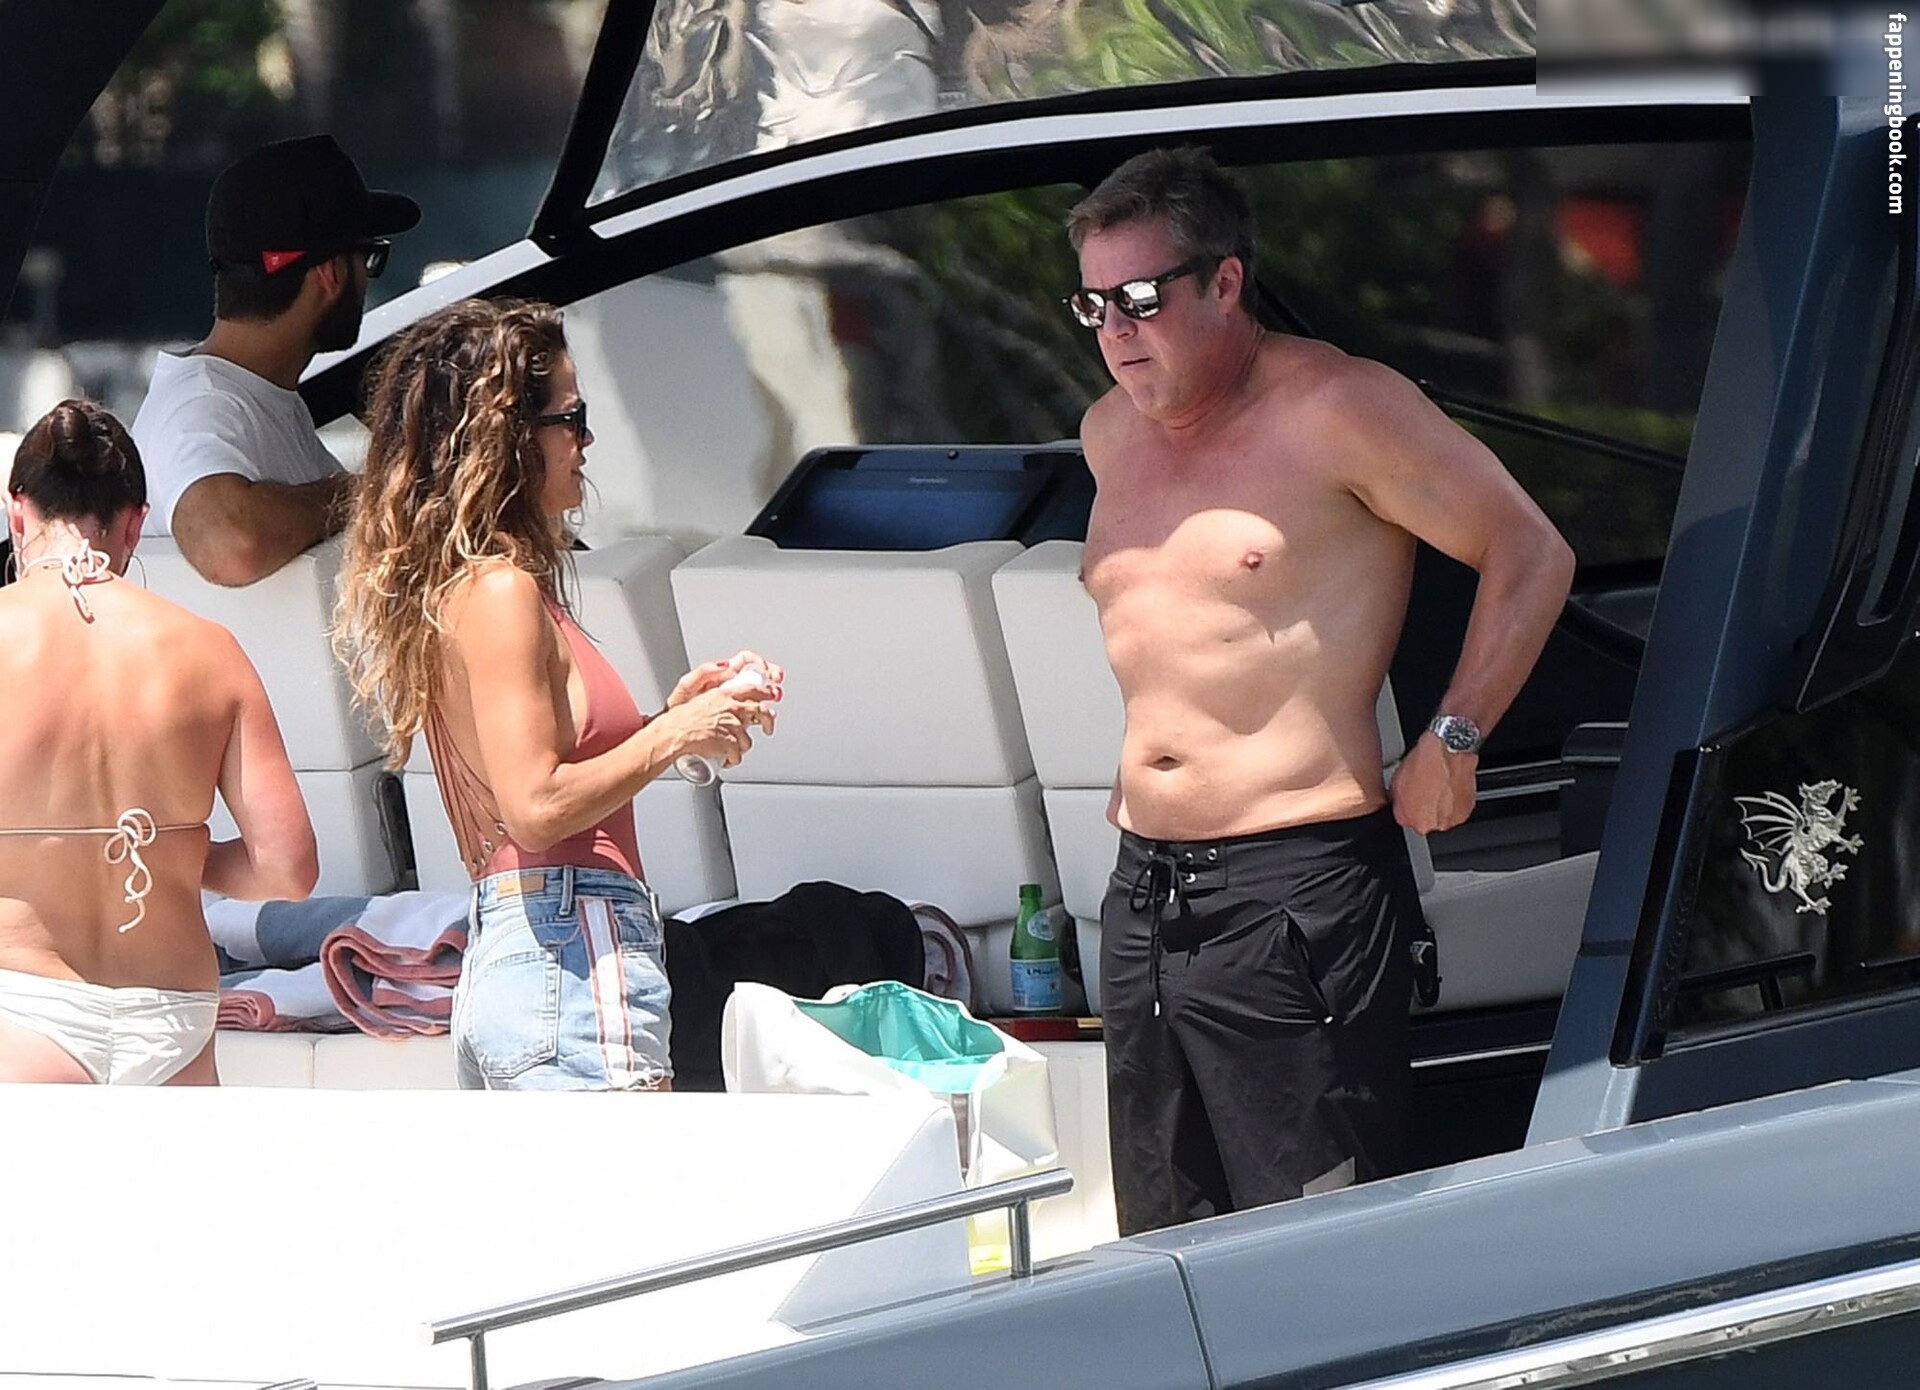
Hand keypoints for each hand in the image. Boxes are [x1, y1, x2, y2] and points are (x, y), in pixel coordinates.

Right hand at [656, 678, 778, 767]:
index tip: (773, 697)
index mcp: (726, 694)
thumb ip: (717, 687)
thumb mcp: (699, 692)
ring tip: (730, 748)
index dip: (768, 694)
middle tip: (768, 728)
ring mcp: (733, 726)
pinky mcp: (730, 744)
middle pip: (763, 713)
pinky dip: (732, 759)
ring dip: (741, 746)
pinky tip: (725, 758)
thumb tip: (730, 676)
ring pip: (748, 739)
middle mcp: (733, 708)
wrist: (674, 733)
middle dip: (768, 723)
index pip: (756, 690)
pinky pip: (738, 755)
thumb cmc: (682, 716)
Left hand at [665, 650, 785, 707]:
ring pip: (759, 696)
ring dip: (770, 696)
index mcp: (722, 675)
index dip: (758, 662)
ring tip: (774, 700)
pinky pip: (754, 713)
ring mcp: (735, 702)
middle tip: (777, 683)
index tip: (766, 669)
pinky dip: (763, 714)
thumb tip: (724, 665)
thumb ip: (704, 672)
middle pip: (758, 676)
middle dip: (772, 677)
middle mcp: (732, 687)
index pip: (746, 661)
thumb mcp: (687, 686)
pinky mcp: (737, 718)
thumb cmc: (679, 708)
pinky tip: (764, 717)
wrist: (678, 730)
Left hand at [1390, 734, 1477, 834]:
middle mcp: (1430, 824)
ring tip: (1438, 788)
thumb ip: (1398, 800)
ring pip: (1443, 817)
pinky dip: (1454, 801)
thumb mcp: (1397, 781)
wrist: (1447, 753)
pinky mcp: (1466, 811)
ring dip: (1441, 806)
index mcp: (1408, 818)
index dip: (1409, 807)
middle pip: (1426, 822)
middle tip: (1427, 792)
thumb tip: (1401, 803)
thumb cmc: (1423, 763)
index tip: (1412, 799)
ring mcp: (1450, 820)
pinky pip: (1458, 809)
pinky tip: (1448, 787)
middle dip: (1426, 810)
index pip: (1406, 820)